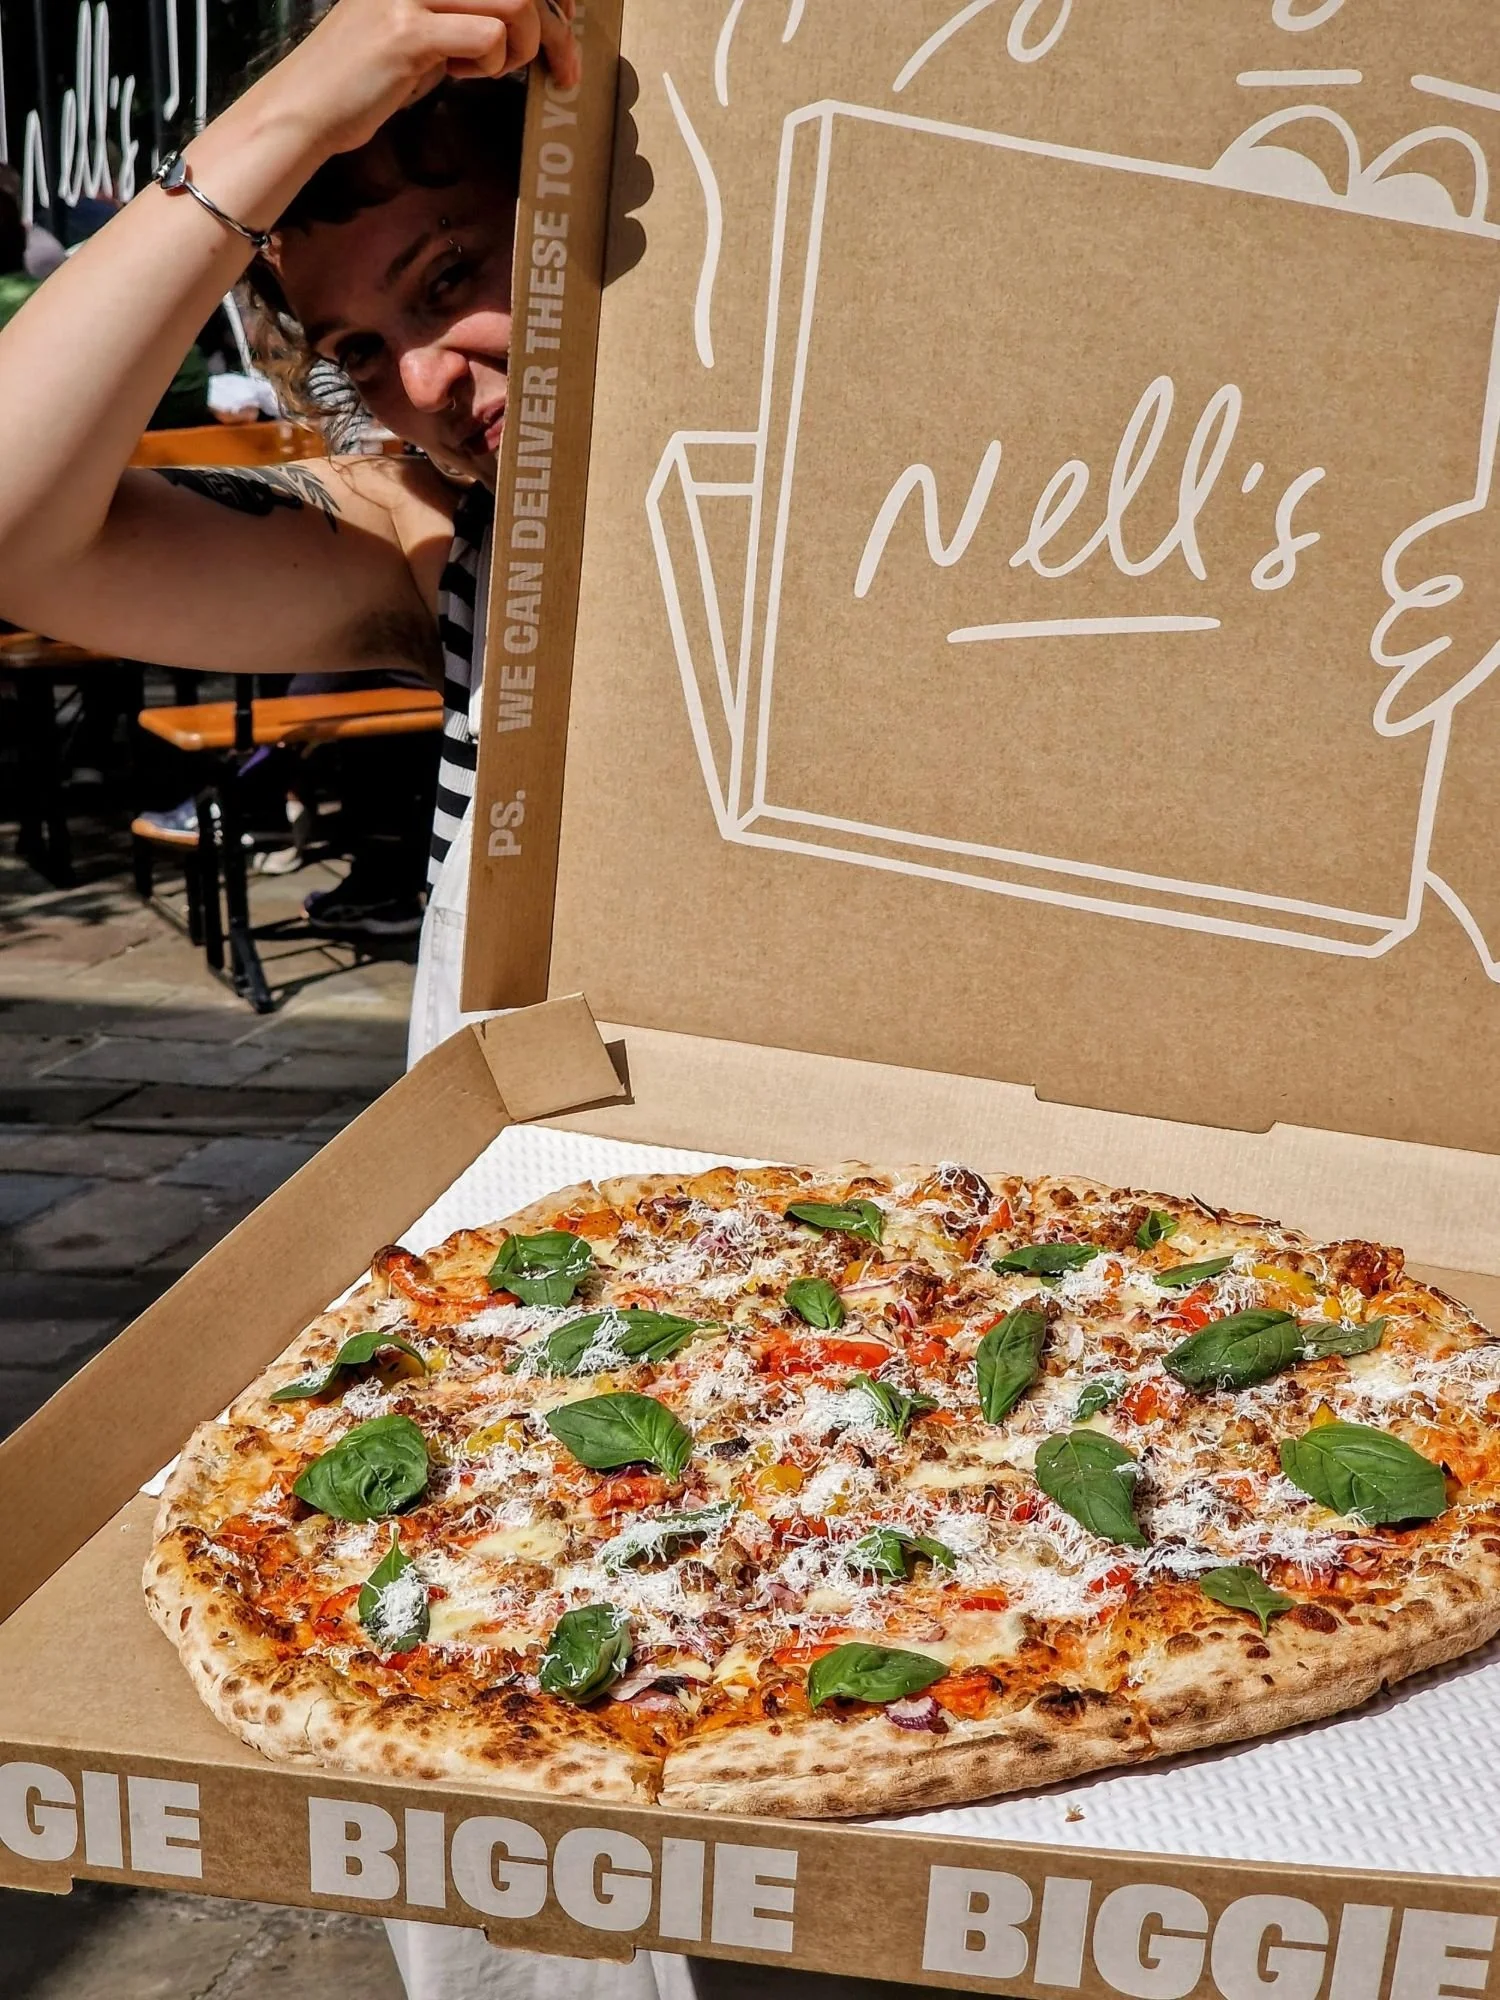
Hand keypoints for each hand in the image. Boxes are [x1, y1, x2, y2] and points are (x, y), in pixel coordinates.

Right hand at [266, 0, 580, 163]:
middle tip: (563, 68)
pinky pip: (487, 36)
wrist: (307, 108)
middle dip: (554, 27)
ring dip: (523, 46)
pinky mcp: (408, 33)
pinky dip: (490, 62)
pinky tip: (461, 74)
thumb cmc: (365, 77)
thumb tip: (522, 20)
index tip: (565, 16)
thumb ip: (461, 18)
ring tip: (498, 69)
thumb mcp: (418, 31)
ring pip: (514, 1)